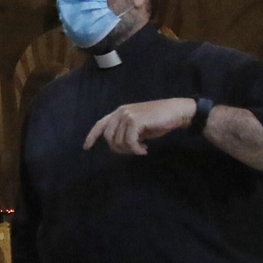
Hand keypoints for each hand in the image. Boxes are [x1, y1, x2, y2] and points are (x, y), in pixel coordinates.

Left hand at [84, 98, 198, 155]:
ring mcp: (127, 115)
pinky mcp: (135, 120)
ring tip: (142, 148)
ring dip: (130, 150)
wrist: (175, 112)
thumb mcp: (138, 127)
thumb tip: (116, 145)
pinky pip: (129, 142)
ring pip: (119, 141)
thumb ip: (125, 131)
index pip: (100, 124)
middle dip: (119, 149)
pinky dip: (136, 149)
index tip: (86, 147)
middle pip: (109, 138)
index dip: (92, 136)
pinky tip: (145, 149)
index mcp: (119, 112)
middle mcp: (120, 112)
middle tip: (133, 151)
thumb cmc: (159, 120)